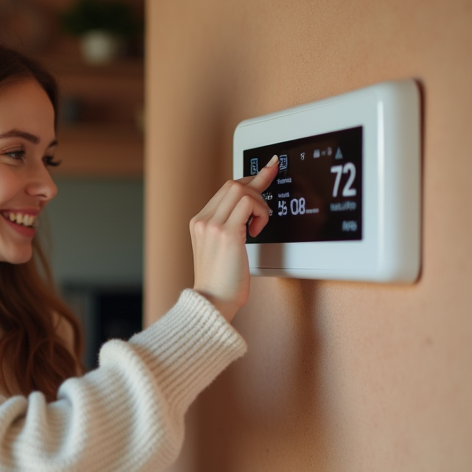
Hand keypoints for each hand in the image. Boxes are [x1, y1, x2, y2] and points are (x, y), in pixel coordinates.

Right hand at [190, 155, 277, 321]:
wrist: (214, 302)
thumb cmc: (221, 282)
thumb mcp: (220, 249)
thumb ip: (229, 227)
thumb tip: (251, 210)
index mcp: (199, 223)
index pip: (225, 190)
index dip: (249, 181)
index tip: (268, 169)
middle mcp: (202, 221)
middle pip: (233, 184)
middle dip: (258, 186)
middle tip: (272, 198)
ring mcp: (211, 225)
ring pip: (240, 189)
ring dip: (259, 203)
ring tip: (259, 225)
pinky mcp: (226, 233)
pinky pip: (249, 204)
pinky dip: (260, 213)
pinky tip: (258, 230)